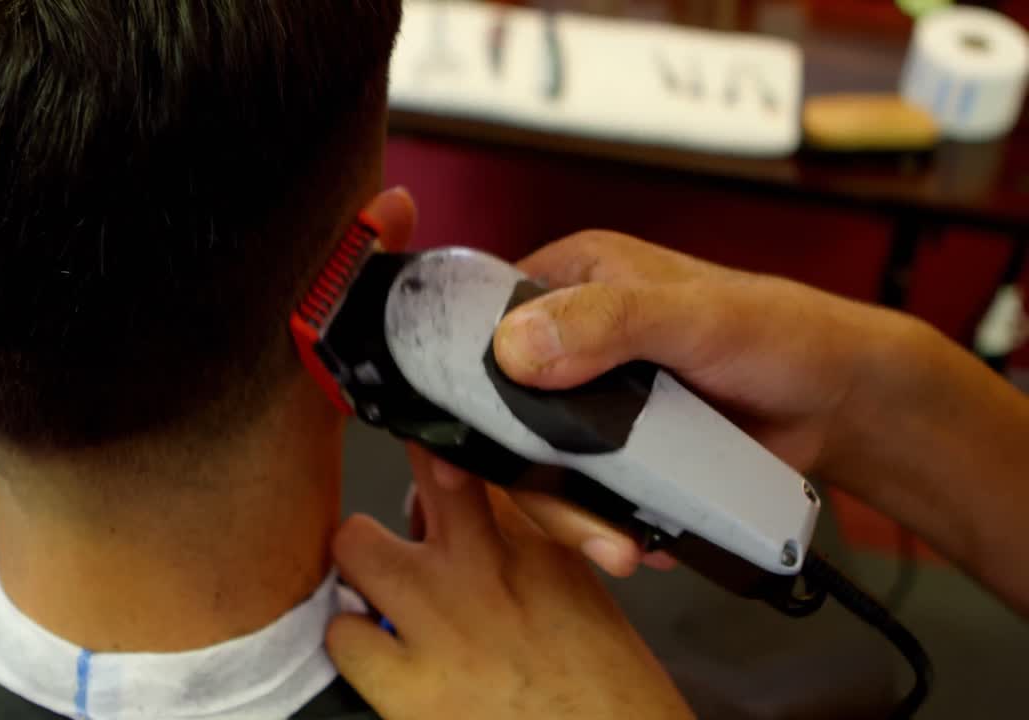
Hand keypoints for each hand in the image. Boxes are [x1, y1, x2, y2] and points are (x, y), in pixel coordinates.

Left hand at [327, 446, 692, 719]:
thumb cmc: (607, 693)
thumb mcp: (579, 594)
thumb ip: (525, 545)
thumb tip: (467, 515)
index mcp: (539, 543)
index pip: (481, 460)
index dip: (454, 456)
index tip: (442, 460)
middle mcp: (484, 568)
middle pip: (422, 472)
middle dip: (411, 482)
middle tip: (410, 514)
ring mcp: (440, 623)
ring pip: (355, 545)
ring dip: (363, 561)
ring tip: (378, 584)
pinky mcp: (409, 687)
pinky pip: (342, 634)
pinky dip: (351, 639)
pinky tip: (377, 649)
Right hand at [489, 230, 1028, 614]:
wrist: (838, 401)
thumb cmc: (777, 330)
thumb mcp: (692, 315)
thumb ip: (608, 323)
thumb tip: (516, 349)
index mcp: (568, 283)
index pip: (478, 329)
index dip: (454, 386)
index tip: (450, 449)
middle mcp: (567, 341)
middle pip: (501, 416)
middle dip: (525, 478)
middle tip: (564, 517)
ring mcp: (591, 404)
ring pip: (539, 467)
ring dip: (570, 516)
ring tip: (618, 548)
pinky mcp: (618, 453)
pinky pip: (585, 495)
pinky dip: (605, 526)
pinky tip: (641, 540)